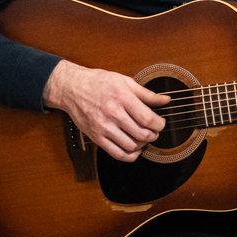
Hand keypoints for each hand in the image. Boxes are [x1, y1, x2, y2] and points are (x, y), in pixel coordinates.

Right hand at [42, 59, 169, 161]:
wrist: (71, 88)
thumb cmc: (97, 82)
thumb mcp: (124, 81)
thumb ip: (146, 94)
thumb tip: (165, 100)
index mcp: (121, 97)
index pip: (147, 118)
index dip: (159, 124)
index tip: (160, 123)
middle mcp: (112, 113)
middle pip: (142, 134)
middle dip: (153, 135)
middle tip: (154, 131)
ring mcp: (103, 127)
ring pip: (131, 146)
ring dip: (142, 145)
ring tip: (143, 138)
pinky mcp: (96, 137)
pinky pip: (117, 154)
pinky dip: (130, 155)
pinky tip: (133, 148)